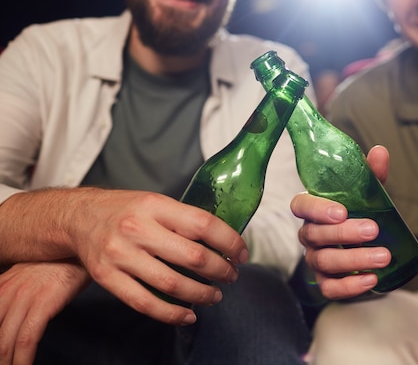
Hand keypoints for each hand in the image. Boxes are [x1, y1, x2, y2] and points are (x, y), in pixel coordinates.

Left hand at [0, 261, 89, 364]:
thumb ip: (12, 292)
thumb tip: (10, 315)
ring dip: (8, 363)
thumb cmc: (59, 262)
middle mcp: (7, 292)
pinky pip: (27, 339)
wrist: (80, 246)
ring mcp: (24, 298)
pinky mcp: (42, 304)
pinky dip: (22, 359)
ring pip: (5, 342)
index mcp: (0, 286)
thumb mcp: (27, 274)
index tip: (0, 355)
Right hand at [67, 189, 248, 324]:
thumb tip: (223, 240)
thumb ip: (183, 218)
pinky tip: (187, 314)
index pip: (203, 224)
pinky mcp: (107, 277)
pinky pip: (145, 302)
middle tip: (231, 276)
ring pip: (171, 283)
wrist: (78, 217)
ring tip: (215, 295)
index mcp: (154, 205)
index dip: (229, 241)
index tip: (241, 253)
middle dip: (220, 270)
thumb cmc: (125, 210)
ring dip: (201, 294)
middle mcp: (137, 228)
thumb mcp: (155, 202)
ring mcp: (120, 254)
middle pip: (192, 256)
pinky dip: (171, 313)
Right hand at [291, 146, 391, 299]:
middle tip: (373, 230)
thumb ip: (371, 175)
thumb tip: (379, 152)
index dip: (317, 209)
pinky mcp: (326, 282)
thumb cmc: (361, 215)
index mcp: (314, 210)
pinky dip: (350, 286)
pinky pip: (330, 288)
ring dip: (354, 259)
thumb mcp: (367, 194)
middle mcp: (309, 235)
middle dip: (344, 234)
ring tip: (383, 256)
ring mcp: (315, 259)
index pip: (301, 206)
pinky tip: (372, 280)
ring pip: (323, 261)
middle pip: (315, 235)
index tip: (341, 211)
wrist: (368, 247)